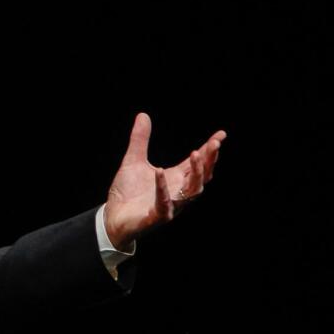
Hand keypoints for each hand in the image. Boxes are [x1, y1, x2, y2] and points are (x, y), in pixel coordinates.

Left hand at [104, 112, 225, 249]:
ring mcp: (170, 205)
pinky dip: (162, 187)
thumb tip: (143, 115)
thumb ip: (140, 140)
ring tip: (196, 153)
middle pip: (201, 176)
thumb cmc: (127, 193)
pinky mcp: (157, 216)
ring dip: (196, 173)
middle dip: (209, 160)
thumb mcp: (133, 160)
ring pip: (192, 191)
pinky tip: (160, 171)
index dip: (210, 150)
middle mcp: (177, 192)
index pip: (197, 163)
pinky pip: (164, 203)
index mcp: (175, 178)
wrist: (112, 218)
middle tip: (214, 144)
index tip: (221, 135)